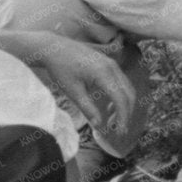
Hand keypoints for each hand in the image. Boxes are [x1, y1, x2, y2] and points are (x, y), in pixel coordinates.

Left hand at [32, 34, 138, 153]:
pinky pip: (121, 81)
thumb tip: (99, 125)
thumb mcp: (72, 91)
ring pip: (127, 88)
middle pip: (128, 94)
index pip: (121, 99)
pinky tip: (110, 107)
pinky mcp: (108, 63)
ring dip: (124, 105)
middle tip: (118, 131)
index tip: (119, 132)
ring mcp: (111, 63)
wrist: (53, 48)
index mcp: (103, 73)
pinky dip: (120, 96)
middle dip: (126, 114)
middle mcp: (112, 67)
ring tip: (113, 122)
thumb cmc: (60, 69)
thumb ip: (87, 108)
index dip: (123, 117)